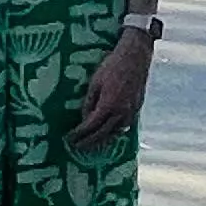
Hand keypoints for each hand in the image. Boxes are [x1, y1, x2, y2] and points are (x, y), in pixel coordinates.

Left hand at [69, 29, 151, 151]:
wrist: (136, 57)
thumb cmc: (111, 66)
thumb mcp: (94, 83)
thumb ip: (89, 103)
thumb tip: (84, 119)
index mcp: (108, 105)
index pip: (91, 126)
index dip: (79, 134)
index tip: (69, 139)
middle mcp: (121, 112)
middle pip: (103, 134)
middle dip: (89, 142)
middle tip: (77, 148)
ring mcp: (131, 112)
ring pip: (115, 133)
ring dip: (102, 141)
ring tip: (91, 146)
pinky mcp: (137, 109)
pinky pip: (124, 127)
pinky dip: (114, 133)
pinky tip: (108, 135)